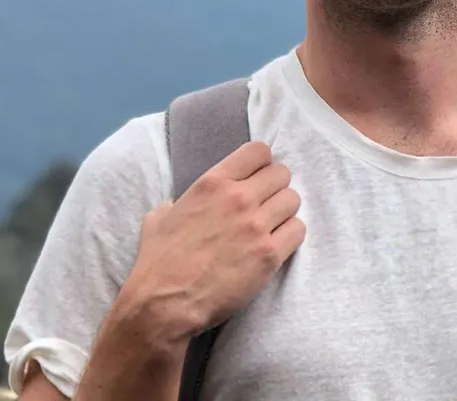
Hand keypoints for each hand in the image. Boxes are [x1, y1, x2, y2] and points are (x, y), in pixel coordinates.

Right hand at [126, 141, 305, 338]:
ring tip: (272, 226)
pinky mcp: (269, 254)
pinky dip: (290, 236)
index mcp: (213, 183)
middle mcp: (239, 198)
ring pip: (293, 200)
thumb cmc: (158, 263)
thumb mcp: (159, 219)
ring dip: (284, 212)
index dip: (262, 163)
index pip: (258, 151)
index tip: (257, 177)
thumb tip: (174, 205)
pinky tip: (276, 245)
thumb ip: (176, 204)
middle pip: (282, 173)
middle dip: (276, 187)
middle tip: (266, 205)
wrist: (163, 306)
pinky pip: (298, 230)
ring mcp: (256, 226)